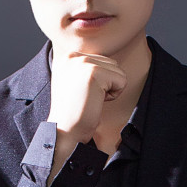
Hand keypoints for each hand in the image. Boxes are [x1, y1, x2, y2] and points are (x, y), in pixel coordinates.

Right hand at [46, 51, 126, 182]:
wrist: (64, 130)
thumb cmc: (72, 111)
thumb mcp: (74, 81)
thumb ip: (86, 68)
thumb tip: (108, 62)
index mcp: (68, 57)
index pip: (102, 60)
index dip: (99, 81)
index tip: (82, 93)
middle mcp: (73, 56)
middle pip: (111, 63)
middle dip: (106, 84)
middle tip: (87, 97)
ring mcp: (83, 63)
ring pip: (118, 70)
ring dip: (110, 89)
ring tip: (91, 99)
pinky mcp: (94, 72)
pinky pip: (122, 80)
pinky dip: (113, 95)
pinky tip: (96, 101)